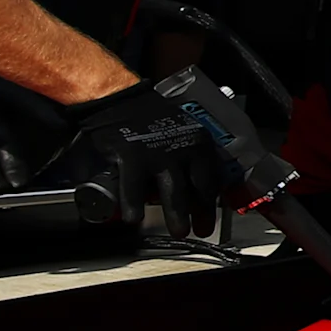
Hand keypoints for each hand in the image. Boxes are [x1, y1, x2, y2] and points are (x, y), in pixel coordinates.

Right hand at [63, 77, 226, 232]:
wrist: (118, 99)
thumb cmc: (150, 117)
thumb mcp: (180, 132)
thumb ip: (188, 156)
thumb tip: (195, 185)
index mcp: (198, 142)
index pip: (210, 178)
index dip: (211, 203)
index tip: (208, 220)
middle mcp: (182, 149)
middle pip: (197, 189)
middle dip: (200, 214)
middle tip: (199, 231)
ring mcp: (158, 154)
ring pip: (172, 192)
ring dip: (177, 215)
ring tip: (178, 231)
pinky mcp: (131, 157)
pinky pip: (133, 187)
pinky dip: (133, 204)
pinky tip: (133, 217)